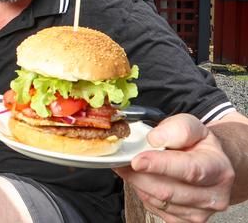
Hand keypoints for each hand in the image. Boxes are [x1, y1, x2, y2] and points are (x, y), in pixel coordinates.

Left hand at [114, 114, 233, 220]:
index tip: (137, 161)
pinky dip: (142, 192)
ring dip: (137, 182)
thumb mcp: (192, 126)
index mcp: (218, 168)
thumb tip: (155, 139)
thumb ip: (178, 129)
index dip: (160, 166)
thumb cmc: (197, 145)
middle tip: (122, 160)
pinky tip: (144, 178)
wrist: (209, 164)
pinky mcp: (184, 221)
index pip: (189, 170)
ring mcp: (199, 212)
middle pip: (168, 191)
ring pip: (157, 201)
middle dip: (138, 175)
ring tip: (130, 166)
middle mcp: (213, 196)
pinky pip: (154, 208)